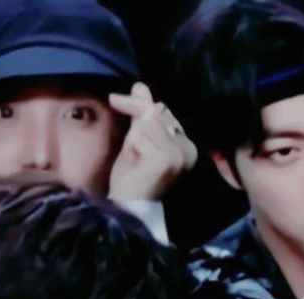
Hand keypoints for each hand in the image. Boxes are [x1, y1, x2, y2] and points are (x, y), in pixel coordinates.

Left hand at [107, 82, 197, 203]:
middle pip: (156, 113)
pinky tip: (136, 163)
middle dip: (136, 122)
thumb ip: (141, 114)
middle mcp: (188, 149)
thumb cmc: (132, 178)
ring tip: (136, 159)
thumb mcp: (137, 140)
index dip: (140, 106)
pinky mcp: (166, 159)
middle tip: (130, 145)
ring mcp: (179, 155)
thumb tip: (140, 85)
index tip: (114, 99)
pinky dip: (132, 146)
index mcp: (187, 146)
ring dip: (134, 138)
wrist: (127, 208)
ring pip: (148, 123)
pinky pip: (141, 136)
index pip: (164, 111)